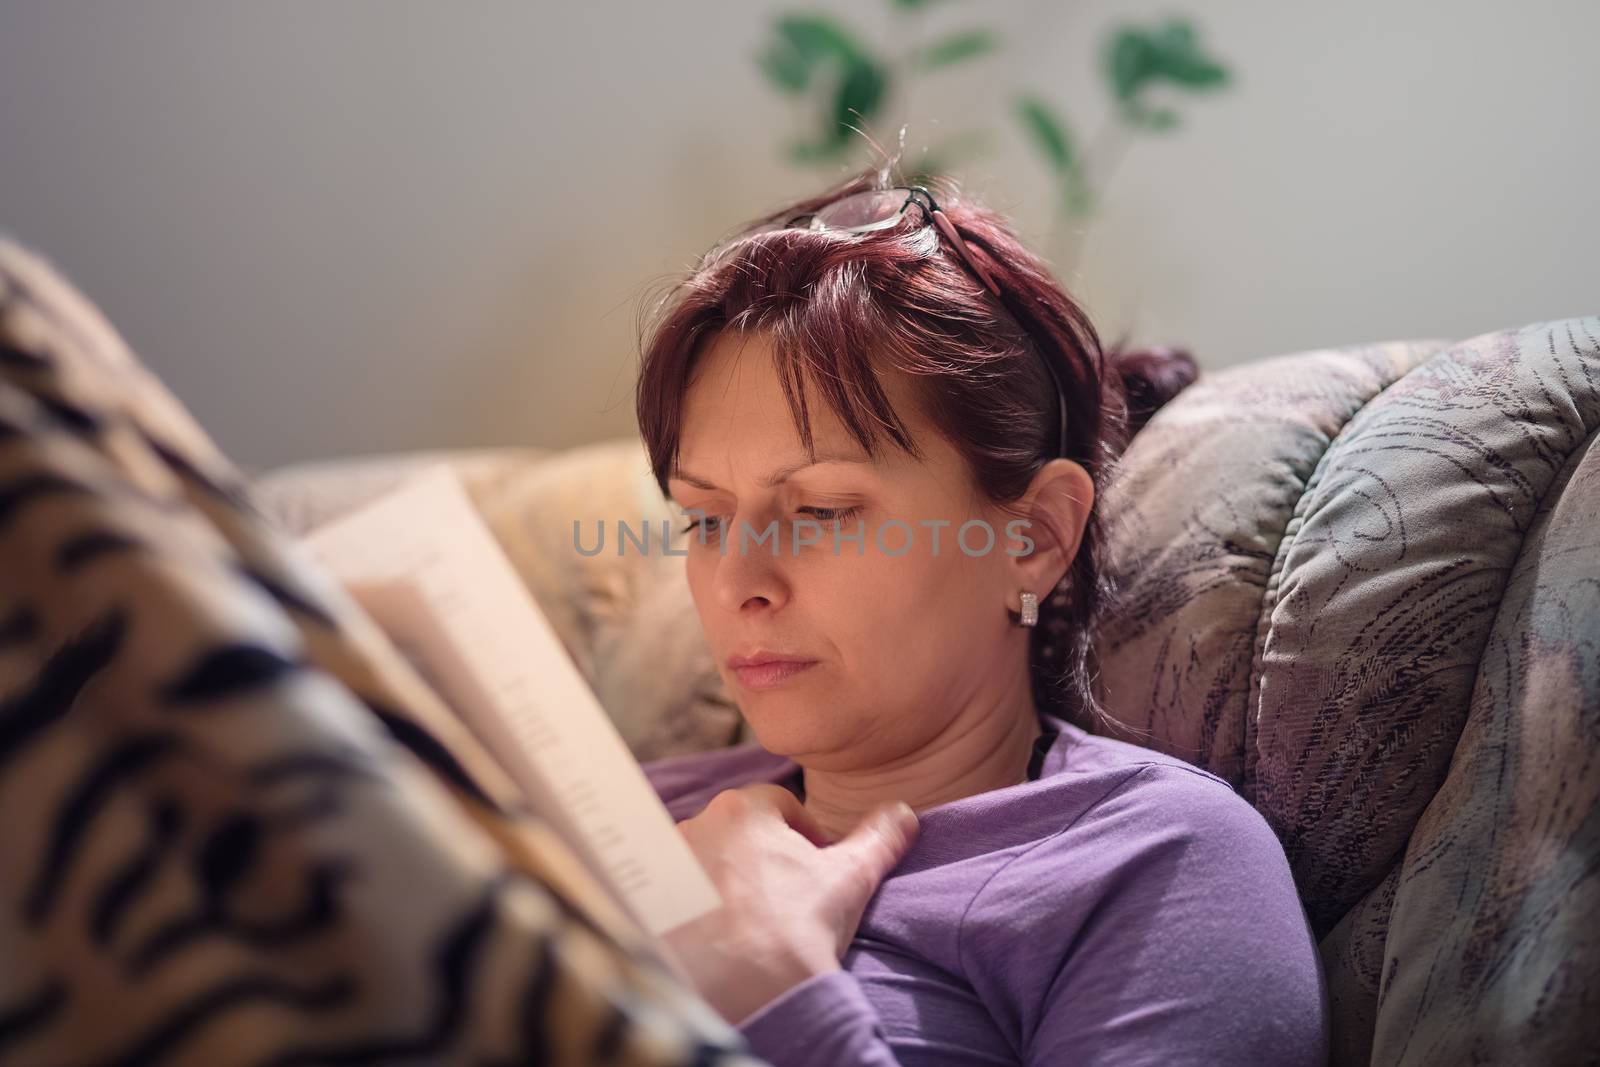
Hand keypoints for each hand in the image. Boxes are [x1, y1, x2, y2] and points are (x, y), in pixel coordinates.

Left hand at [658, 784, 918, 1025]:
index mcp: (744, 808)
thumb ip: (879, 837)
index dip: (803, 833)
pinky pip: (670, 897)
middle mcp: (695, 824)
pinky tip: (715, 937)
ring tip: (748, 922)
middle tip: (784, 897)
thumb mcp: (852, 876)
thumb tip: (904, 812)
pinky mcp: (644, 903)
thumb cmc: (799, 926)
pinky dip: (690, 910)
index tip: (815, 866)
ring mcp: (662, 865)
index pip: (778, 804)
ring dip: (722, 881)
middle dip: (760, 857)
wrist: (747, 989)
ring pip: (702, 862)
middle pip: (737, 831)